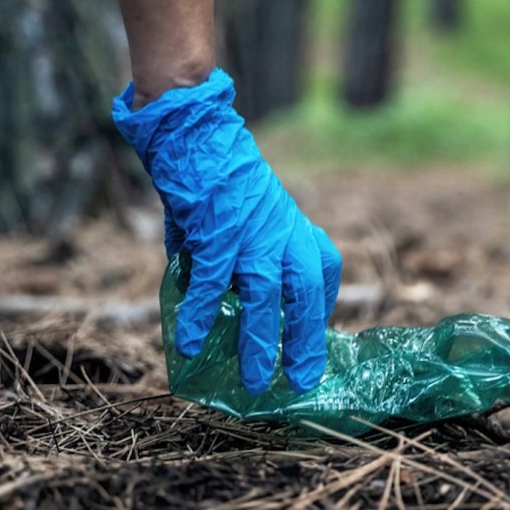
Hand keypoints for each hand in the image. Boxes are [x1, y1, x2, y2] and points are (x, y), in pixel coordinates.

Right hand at [113, 69, 341, 393]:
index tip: (315, 331)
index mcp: (291, 223)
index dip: (322, 303)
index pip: (322, 268)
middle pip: (306, 291)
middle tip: (302, 379)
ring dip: (261, 340)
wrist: (195, 129)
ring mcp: (251, 232)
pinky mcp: (217, 233)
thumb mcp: (246, 208)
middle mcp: (280, 230)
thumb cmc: (216, 170)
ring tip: (254, 380)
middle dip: (306, 337)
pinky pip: (212, 283)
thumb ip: (237, 249)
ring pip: (267, 295)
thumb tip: (204, 288)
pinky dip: (199, 314)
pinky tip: (187, 343)